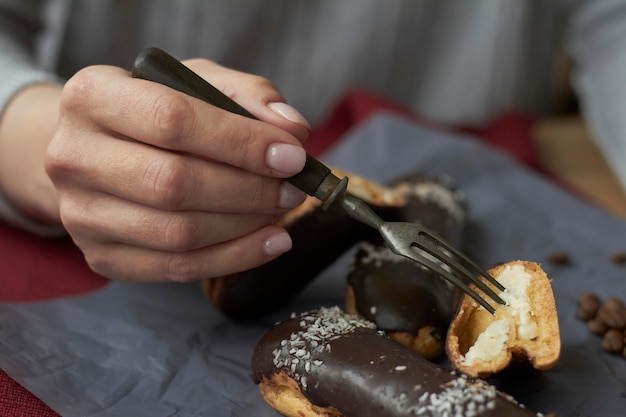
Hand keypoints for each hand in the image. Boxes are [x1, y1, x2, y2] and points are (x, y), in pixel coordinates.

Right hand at [45, 59, 310, 281]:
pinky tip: (271, 242)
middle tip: (294, 188)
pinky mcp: (102, 256)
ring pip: (177, 233)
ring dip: (245, 225)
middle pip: (173, 184)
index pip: (172, 121)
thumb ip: (247, 95)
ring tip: (282, 209)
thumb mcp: (196, 83)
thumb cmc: (154, 113)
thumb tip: (293, 130)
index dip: (240, 142)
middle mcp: (72, 156)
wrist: (99, 152)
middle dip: (249, 190)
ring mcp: (81, 214)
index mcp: (92, 97)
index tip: (292, 155)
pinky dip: (234, 258)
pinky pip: (176, 269)